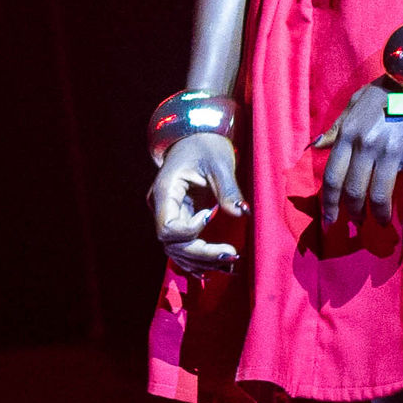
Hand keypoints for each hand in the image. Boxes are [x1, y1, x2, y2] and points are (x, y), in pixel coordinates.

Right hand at [151, 133, 249, 273]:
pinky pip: (182, 246)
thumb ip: (228, 189)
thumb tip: (241, 214)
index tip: (212, 215)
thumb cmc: (206, 145)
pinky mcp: (179, 218)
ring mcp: (169, 214)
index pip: (167, 228)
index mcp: (166, 191)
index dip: (189, 231)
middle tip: (232, 254)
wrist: (196, 136)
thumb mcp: (220, 163)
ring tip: (230, 262)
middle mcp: (161, 206)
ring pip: (176, 250)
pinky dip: (197, 258)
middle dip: (201, 253)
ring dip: (201, 260)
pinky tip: (216, 266)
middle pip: (172, 244)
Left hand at [316, 87, 402, 239]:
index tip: (329, 220)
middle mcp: (367, 146)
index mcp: (349, 134)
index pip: (333, 177)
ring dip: (378, 216)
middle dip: (353, 213)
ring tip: (380, 224)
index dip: (329, 203)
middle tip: (356, 223)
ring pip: (380, 197)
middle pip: (354, 191)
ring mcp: (392, 153)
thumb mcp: (354, 103)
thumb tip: (315, 147)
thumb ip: (336, 128)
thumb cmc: (386, 91)